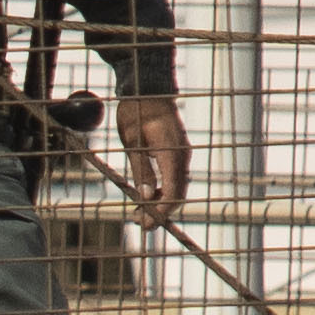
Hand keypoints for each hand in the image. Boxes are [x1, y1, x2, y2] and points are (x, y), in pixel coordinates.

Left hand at [114, 90, 194, 229]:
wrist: (149, 90)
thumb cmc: (137, 113)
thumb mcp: (132, 142)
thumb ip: (141, 169)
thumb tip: (145, 196)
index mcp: (171, 153)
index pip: (172, 191)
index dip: (160, 211)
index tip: (146, 224)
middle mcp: (182, 156)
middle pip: (177, 193)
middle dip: (160, 212)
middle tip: (140, 224)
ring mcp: (181, 154)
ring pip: (176, 186)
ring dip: (160, 202)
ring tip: (139, 213)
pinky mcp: (177, 153)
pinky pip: (174, 177)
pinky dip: (162, 190)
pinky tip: (146, 197)